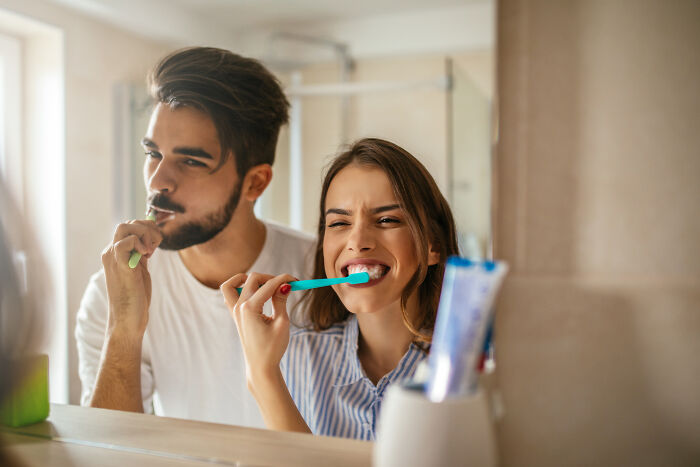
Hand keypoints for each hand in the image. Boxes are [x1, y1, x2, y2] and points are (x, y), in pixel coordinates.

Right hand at [101, 219, 161, 338]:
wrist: (128, 320)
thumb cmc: (135, 296)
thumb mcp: (140, 269)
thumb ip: (142, 254)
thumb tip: (151, 238)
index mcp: (115, 252)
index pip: (129, 226)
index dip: (147, 230)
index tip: (155, 246)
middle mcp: (111, 252)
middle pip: (127, 223)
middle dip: (147, 229)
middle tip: (156, 247)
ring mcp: (113, 258)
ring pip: (125, 227)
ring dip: (145, 234)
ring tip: (151, 252)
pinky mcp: (121, 267)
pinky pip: (125, 242)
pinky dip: (139, 243)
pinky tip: (146, 257)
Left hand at [220, 273, 295, 392]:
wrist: (260, 367)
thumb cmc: (272, 348)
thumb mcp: (281, 323)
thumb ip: (281, 300)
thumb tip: (285, 284)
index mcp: (250, 308)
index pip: (269, 285)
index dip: (284, 280)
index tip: (297, 281)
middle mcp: (239, 307)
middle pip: (252, 279)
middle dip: (271, 278)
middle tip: (286, 286)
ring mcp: (234, 311)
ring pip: (234, 283)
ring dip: (249, 280)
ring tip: (265, 285)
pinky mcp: (235, 315)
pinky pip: (229, 294)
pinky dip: (239, 288)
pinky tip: (255, 293)